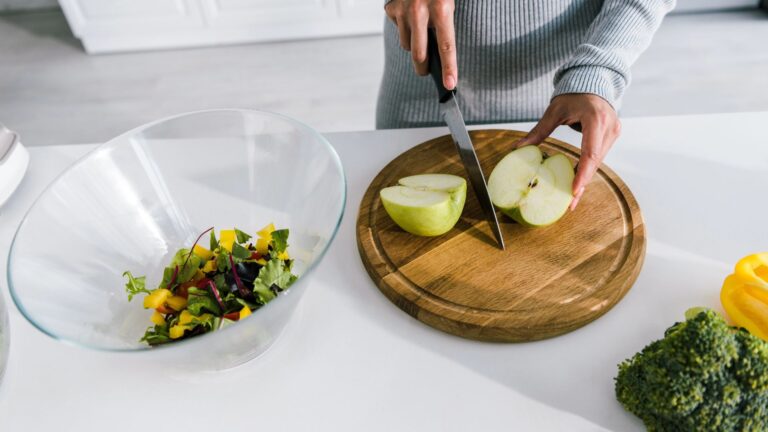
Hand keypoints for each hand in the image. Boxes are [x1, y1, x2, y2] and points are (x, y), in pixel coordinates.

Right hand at [385, 0, 456, 89]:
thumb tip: (444, 56)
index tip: (450, 85)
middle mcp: (420, 10)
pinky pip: (398, 29)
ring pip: (407, 44)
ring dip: (414, 44)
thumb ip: (446, 25)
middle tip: (426, 71)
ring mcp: (403, 9)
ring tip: (421, 31)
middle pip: (419, 54)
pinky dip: (404, 28)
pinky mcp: (391, 8)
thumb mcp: (449, 3)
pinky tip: (410, 16)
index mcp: (442, 8)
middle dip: (423, 68)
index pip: (447, 46)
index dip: (449, 68)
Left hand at [514, 94, 620, 209]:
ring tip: (572, 198)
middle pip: (595, 161)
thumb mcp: (554, 110)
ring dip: (585, 178)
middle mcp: (609, 126)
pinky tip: (577, 183)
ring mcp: (613, 131)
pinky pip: (598, 156)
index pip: (590, 152)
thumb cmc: (574, 93)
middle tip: (570, 203)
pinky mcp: (612, 135)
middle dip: (582, 183)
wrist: (593, 81)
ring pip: (598, 162)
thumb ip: (538, 131)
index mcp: (595, 118)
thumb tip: (518, 148)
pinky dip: (587, 169)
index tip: (574, 191)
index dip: (582, 174)